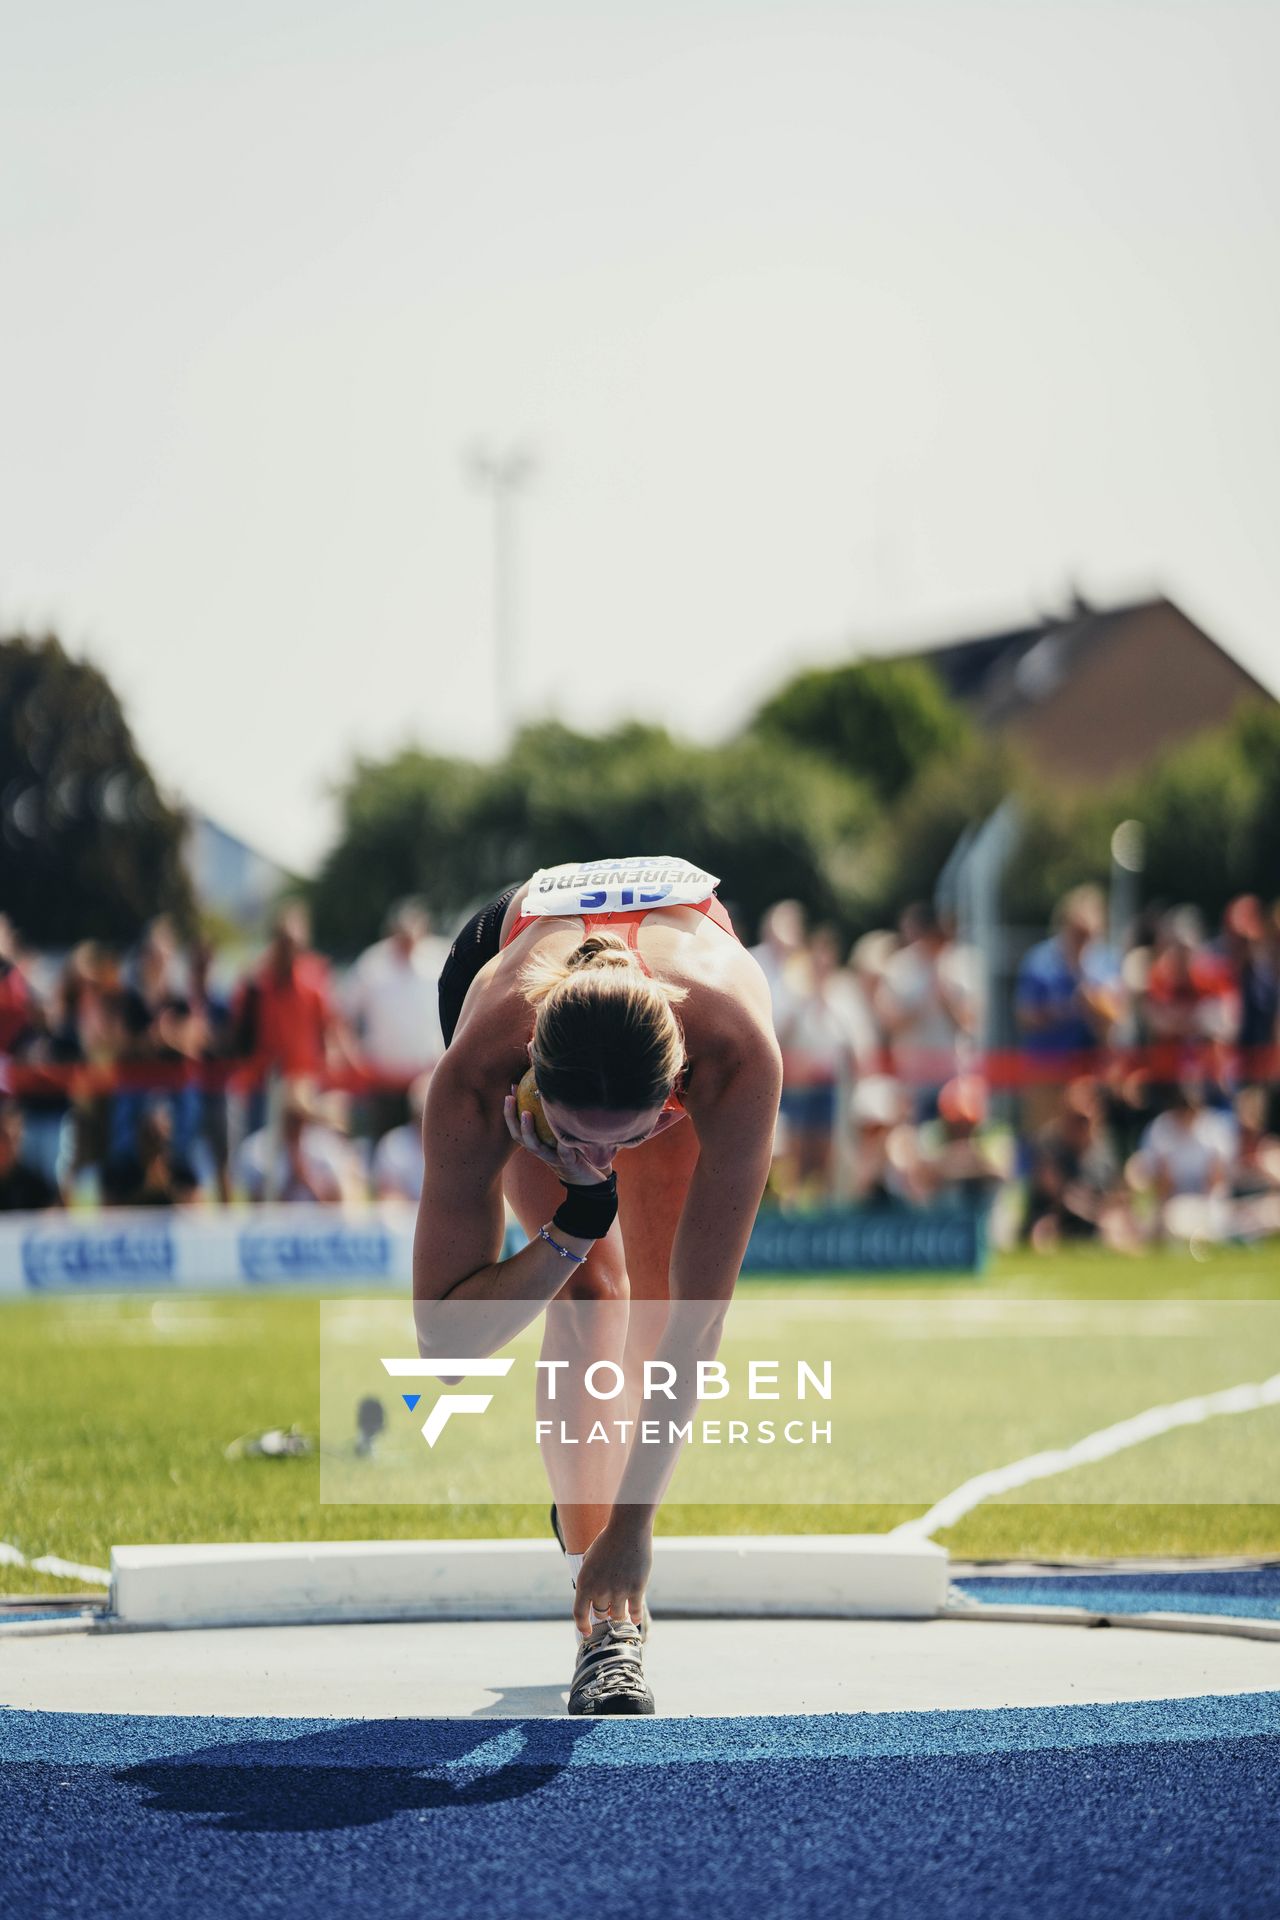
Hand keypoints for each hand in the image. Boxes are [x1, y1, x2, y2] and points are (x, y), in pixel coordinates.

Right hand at [503, 1091, 614, 1185]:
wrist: (586, 1176)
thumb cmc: (573, 1148)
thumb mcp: (562, 1131)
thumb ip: (555, 1115)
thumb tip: (551, 1086)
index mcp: (536, 1142)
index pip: (516, 1127)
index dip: (510, 1110)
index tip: (510, 1089)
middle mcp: (540, 1151)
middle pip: (518, 1136)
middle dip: (511, 1117)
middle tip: (510, 1098)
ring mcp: (553, 1157)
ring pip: (535, 1147)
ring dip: (528, 1130)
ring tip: (526, 1113)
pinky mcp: (568, 1162)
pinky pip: (564, 1153)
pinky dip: (563, 1144)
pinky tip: (562, 1135)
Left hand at [572, 1519, 651, 1635]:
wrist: (628, 1529)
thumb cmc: (608, 1541)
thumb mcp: (589, 1560)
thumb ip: (588, 1580)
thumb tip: (589, 1599)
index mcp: (585, 1583)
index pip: (579, 1614)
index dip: (583, 1626)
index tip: (587, 1633)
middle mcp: (600, 1590)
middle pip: (601, 1613)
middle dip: (604, 1610)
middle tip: (609, 1605)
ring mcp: (619, 1591)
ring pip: (618, 1615)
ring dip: (619, 1613)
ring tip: (622, 1609)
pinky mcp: (636, 1589)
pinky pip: (635, 1612)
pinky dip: (634, 1617)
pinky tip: (635, 1618)